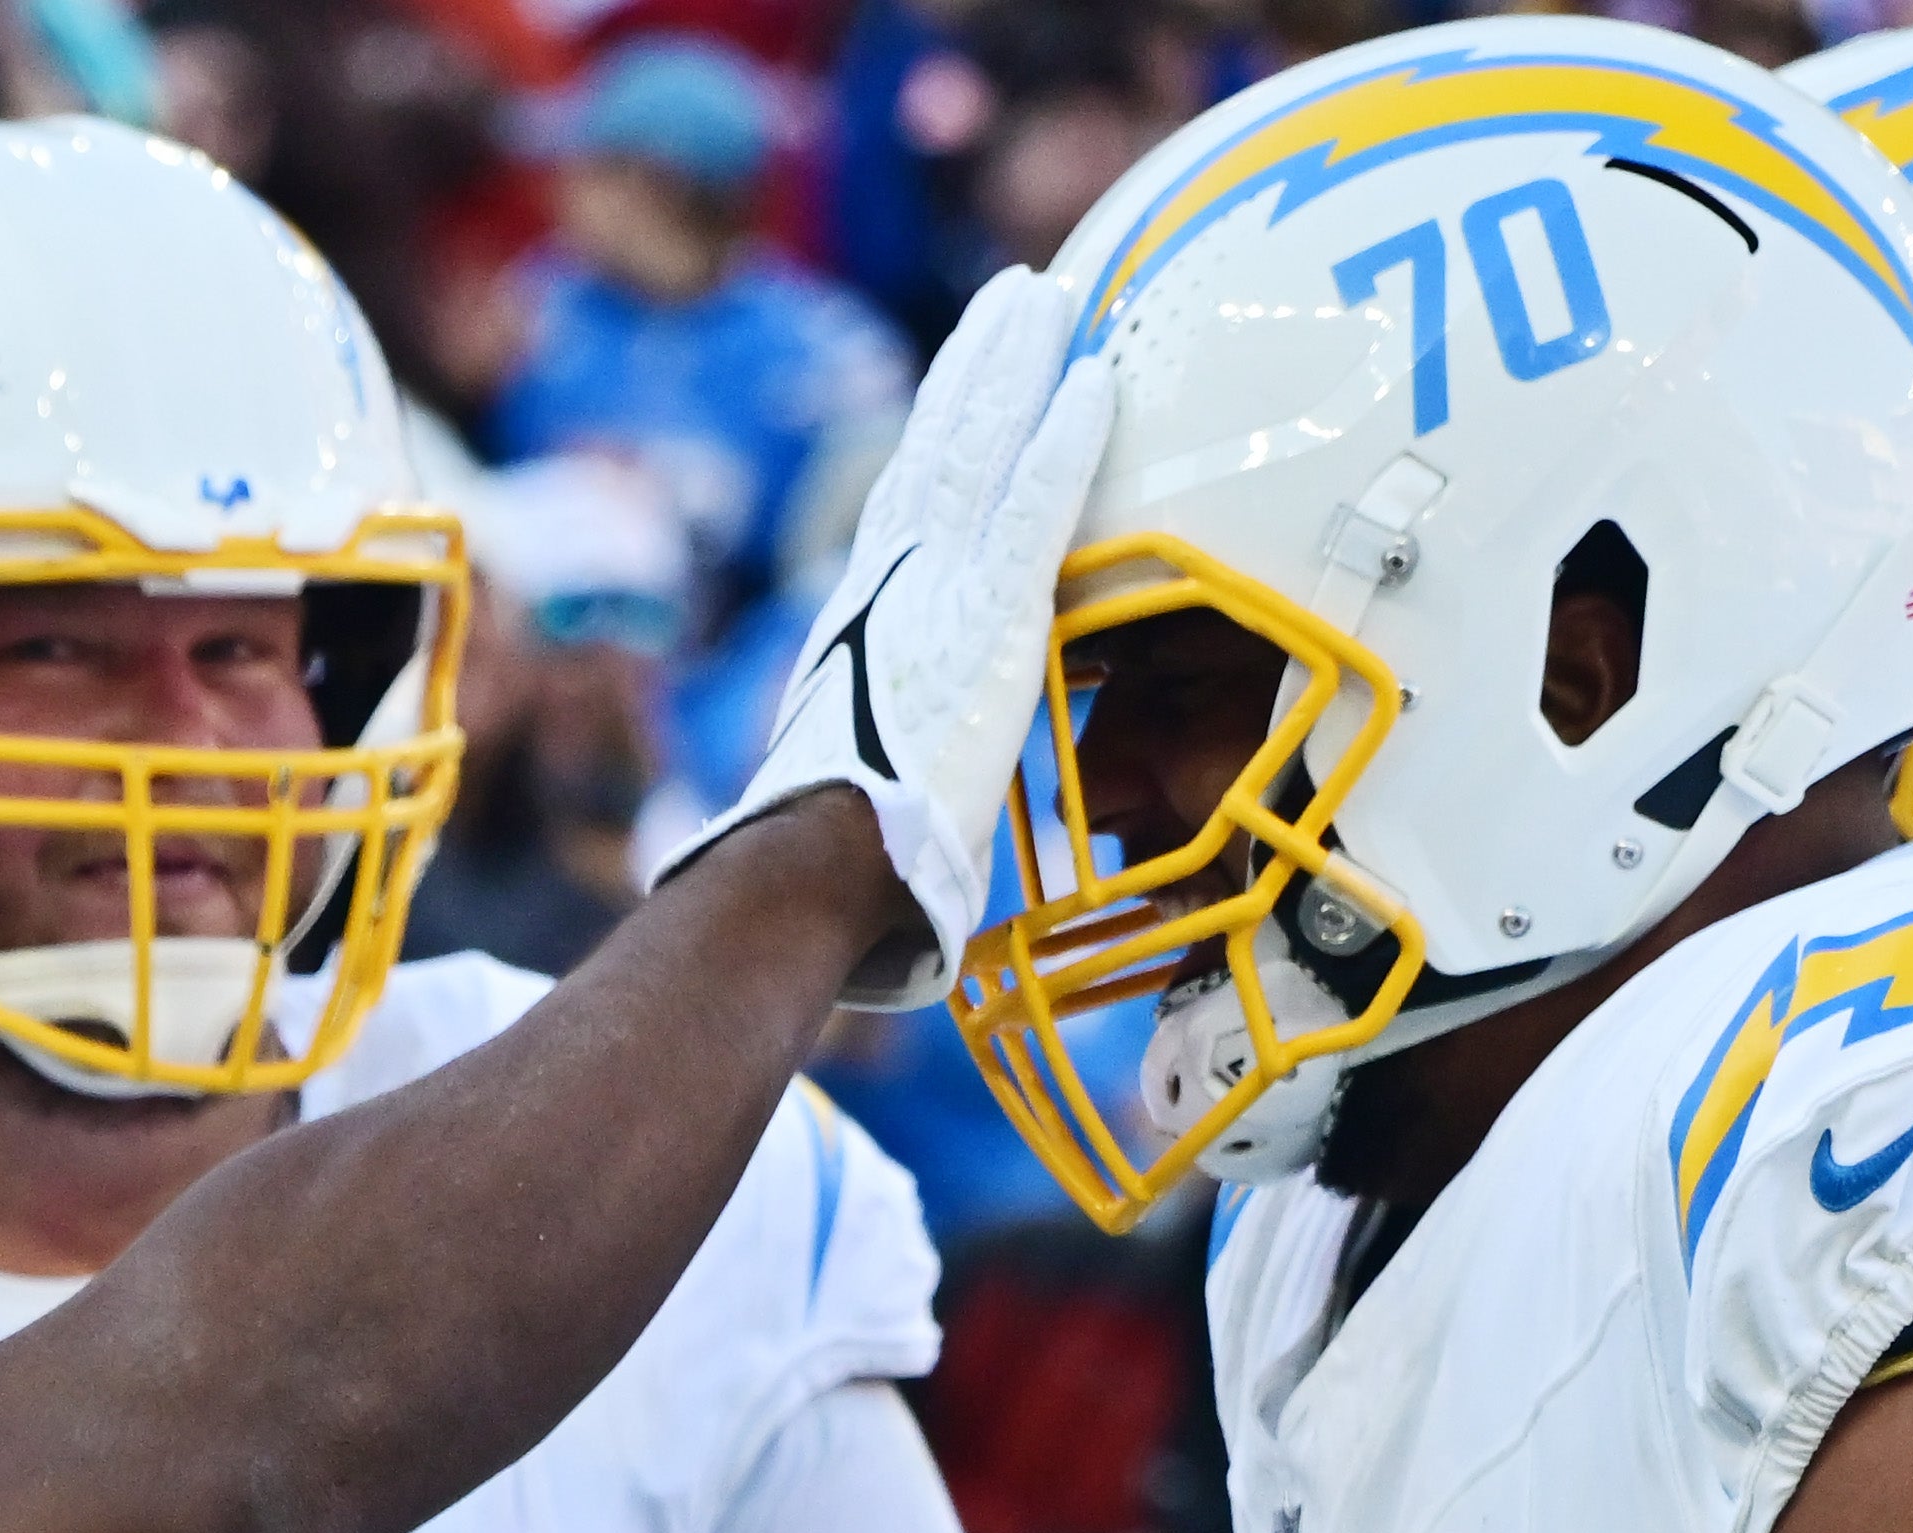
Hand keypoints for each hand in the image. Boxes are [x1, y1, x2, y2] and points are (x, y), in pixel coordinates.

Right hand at [667, 266, 1113, 1003]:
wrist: (816, 857)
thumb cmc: (833, 847)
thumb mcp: (857, 772)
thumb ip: (887, 747)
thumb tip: (897, 796)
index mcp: (866, 610)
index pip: (912, 492)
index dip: (943, 422)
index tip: (967, 367)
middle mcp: (894, 578)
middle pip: (942, 441)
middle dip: (981, 361)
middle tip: (1020, 295)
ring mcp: (940, 588)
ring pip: (983, 447)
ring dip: (1021, 366)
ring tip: (1055, 301)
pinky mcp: (991, 616)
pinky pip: (1038, 507)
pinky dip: (1067, 442)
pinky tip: (1096, 383)